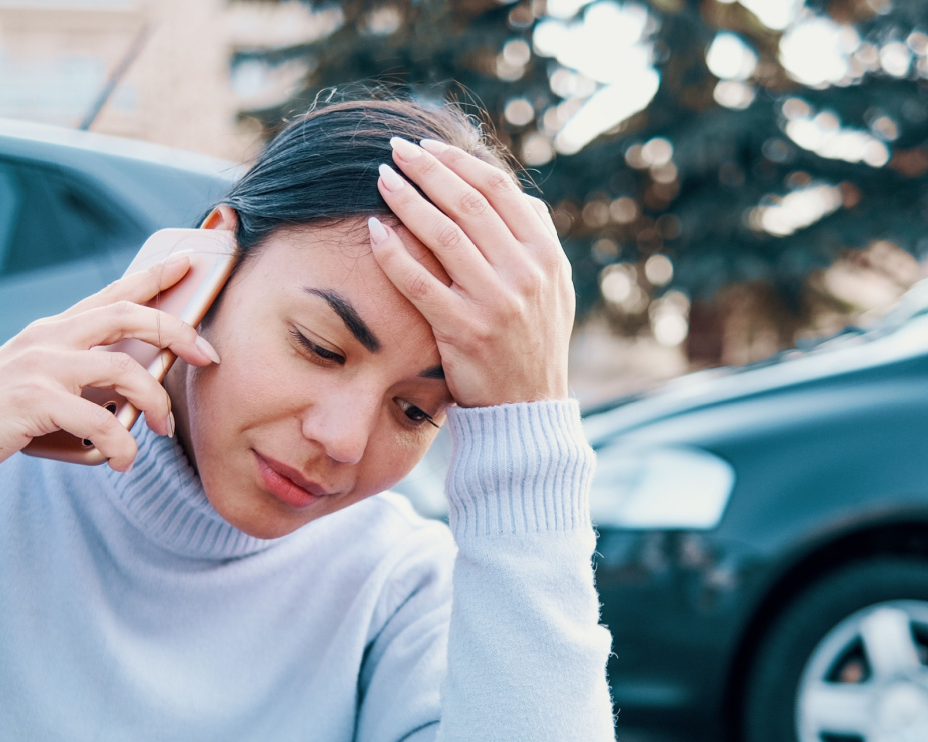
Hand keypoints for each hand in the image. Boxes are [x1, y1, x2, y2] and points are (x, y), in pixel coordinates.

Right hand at [0, 257, 219, 485]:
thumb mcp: (42, 389)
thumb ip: (84, 384)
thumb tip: (137, 401)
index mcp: (52, 330)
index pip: (112, 293)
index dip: (154, 276)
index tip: (191, 262)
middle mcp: (48, 337)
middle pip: (128, 316)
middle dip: (177, 330)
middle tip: (208, 355)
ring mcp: (41, 365)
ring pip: (124, 369)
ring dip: (154, 403)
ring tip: (160, 430)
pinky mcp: (34, 400)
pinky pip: (101, 420)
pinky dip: (121, 445)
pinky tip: (122, 461)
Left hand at [367, 136, 573, 407]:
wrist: (527, 409)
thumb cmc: (532, 344)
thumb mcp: (553, 289)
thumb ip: (535, 241)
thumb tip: (515, 196)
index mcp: (544, 253)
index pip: (497, 190)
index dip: (458, 162)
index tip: (427, 147)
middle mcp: (523, 272)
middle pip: (467, 203)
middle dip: (427, 170)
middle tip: (394, 148)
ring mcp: (494, 301)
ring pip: (443, 235)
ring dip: (407, 200)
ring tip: (381, 179)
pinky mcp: (464, 331)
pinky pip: (420, 283)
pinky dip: (394, 254)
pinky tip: (374, 232)